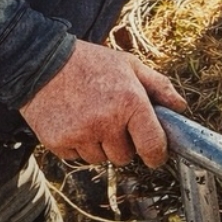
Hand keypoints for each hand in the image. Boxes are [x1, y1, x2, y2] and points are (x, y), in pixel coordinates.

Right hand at [19, 39, 187, 167]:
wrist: (41, 62)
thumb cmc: (90, 62)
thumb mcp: (129, 65)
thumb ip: (158, 85)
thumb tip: (180, 107)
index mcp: (130, 102)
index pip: (152, 146)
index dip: (156, 155)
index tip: (154, 155)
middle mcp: (107, 121)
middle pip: (125, 157)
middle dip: (122, 144)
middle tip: (111, 120)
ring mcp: (81, 134)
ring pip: (100, 159)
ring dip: (99, 145)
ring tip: (89, 117)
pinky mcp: (59, 142)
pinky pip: (77, 158)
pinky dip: (77, 145)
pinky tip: (73, 121)